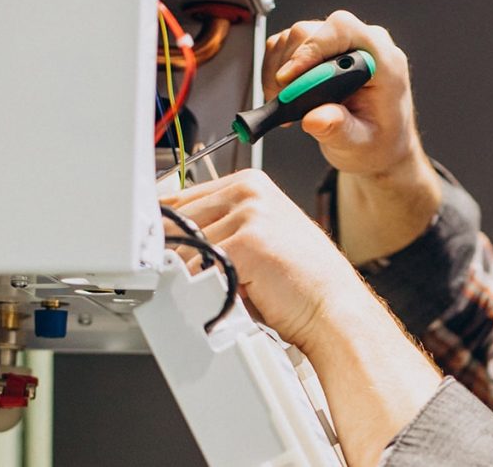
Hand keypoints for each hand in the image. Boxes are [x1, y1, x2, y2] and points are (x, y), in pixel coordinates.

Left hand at [159, 168, 363, 350]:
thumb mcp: (258, 238)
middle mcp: (249, 191)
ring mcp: (249, 213)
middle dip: (177, 255)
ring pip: (186, 248)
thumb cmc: (300, 280)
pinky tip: (228, 294)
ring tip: (224, 287)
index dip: (168, 230)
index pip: (181, 199)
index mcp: (251, 184)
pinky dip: (204, 288)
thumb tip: (169, 239)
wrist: (332, 307)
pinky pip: (198, 268)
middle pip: (177, 221)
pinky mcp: (246, 242)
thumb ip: (220, 228)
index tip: (160, 250)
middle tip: (195, 279)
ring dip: (195, 275)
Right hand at [264, 11, 441, 261]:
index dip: (313, 48)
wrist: (382, 153)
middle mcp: (366, 47)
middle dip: (292, 61)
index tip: (292, 78)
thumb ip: (340, 131)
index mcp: (383, 61)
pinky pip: (292, 49)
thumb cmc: (378, 150)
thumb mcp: (359, 147)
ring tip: (285, 104)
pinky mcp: (325, 56)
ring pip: (299, 37)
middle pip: (316, 30)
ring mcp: (345, 49)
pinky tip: (285, 99)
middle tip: (283, 97)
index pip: (345, 31)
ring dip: (283, 68)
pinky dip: (281, 70)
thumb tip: (319, 117)